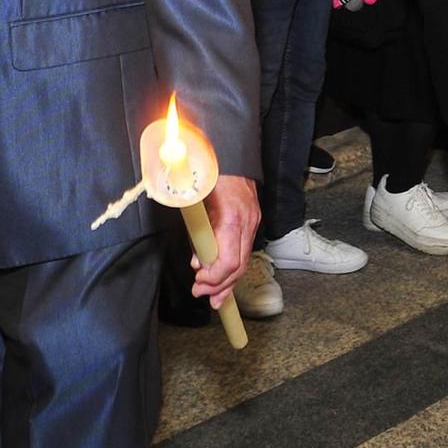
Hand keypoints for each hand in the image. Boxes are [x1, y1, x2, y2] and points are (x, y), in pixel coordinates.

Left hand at [193, 174, 259, 306]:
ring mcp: (252, 220)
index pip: (228, 262)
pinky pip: (244, 249)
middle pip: (239, 266)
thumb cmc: (207, 173)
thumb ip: (196, 233)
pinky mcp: (253, 219)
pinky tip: (224, 276)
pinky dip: (233, 266)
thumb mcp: (194, 203)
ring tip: (215, 295)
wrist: (228, 152)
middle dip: (221, 286)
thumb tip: (196, 261)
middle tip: (203, 294)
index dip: (214, 279)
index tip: (199, 284)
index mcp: (230, 218)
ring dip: (228, 280)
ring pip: (244, 260)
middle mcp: (246, 221)